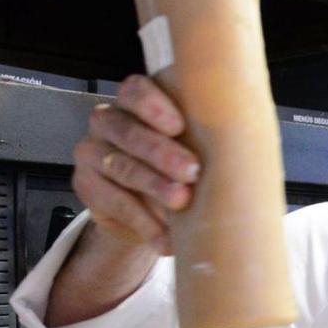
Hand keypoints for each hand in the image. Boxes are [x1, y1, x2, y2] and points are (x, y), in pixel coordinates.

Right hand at [72, 75, 199, 253]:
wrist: (146, 208)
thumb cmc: (175, 166)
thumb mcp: (189, 146)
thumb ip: (202, 140)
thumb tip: (241, 152)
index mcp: (134, 103)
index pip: (135, 91)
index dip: (153, 105)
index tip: (179, 126)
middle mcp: (107, 121)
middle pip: (129, 131)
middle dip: (161, 152)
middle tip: (192, 170)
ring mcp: (92, 153)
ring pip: (122, 167)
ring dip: (154, 186)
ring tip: (181, 201)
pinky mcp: (86, 186)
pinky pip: (115, 203)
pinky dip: (145, 223)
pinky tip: (166, 237)